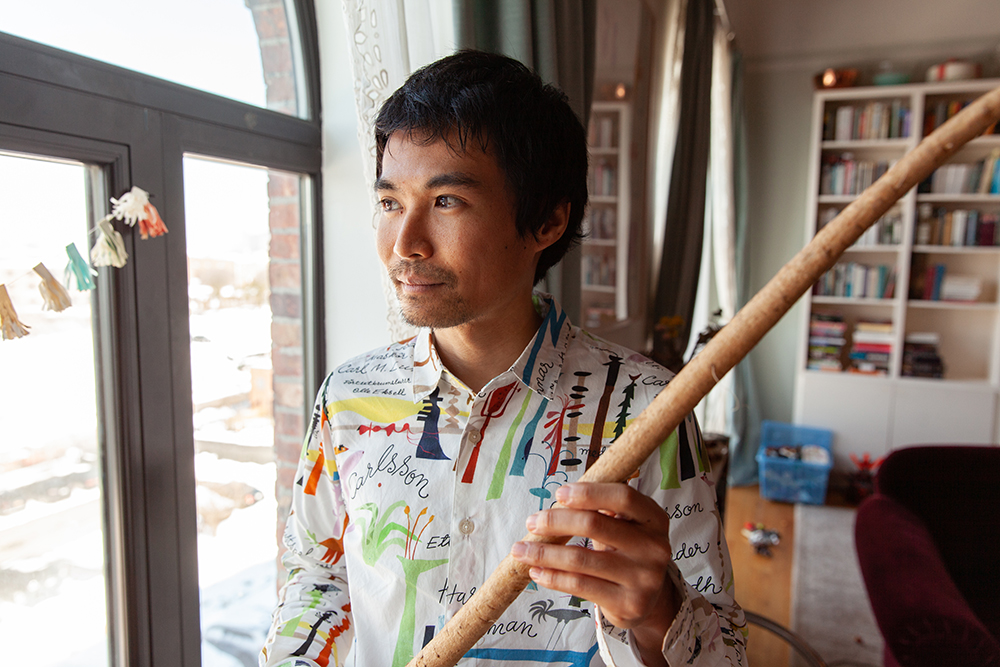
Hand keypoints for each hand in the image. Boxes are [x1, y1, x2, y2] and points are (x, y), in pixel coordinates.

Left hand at [510, 482, 680, 665]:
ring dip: (544, 553)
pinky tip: (536, 571)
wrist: (648, 598)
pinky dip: (553, 577)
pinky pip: (580, 586)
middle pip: (596, 525)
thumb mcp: (624, 526)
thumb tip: (556, 502)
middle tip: (532, 522)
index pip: (623, 497)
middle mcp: (654, 547)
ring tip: (520, 549)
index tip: (559, 494)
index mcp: (654, 519)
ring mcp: (643, 578)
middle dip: (556, 521)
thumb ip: (600, 510)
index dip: (589, 493)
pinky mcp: (629, 603)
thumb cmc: (626, 551)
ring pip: (581, 559)